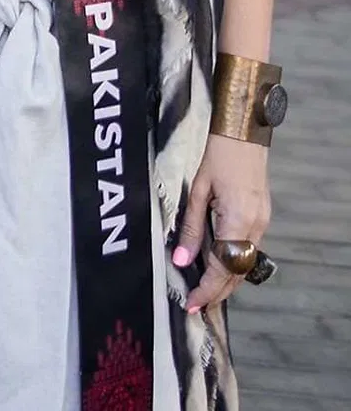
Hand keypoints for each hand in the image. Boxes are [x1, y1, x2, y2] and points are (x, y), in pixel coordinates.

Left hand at [173, 133, 271, 313]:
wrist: (244, 136)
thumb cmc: (216, 158)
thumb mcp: (197, 192)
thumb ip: (192, 228)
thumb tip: (181, 260)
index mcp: (238, 220)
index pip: (223, 267)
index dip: (207, 289)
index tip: (192, 304)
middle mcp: (256, 227)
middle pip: (237, 272)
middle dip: (217, 292)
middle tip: (196, 306)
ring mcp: (263, 223)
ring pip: (245, 263)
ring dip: (226, 281)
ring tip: (204, 293)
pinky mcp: (262, 218)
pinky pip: (248, 249)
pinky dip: (234, 263)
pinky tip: (218, 267)